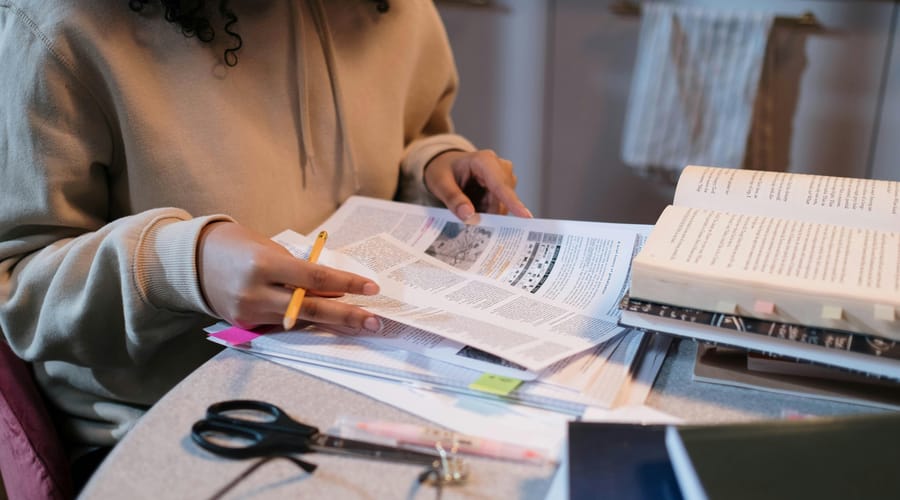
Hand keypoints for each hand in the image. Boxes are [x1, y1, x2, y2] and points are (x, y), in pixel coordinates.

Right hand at [196, 222, 380, 330]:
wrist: (196, 260)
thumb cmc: (241, 246)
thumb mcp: (273, 250)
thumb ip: (300, 272)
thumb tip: (335, 291)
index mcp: (264, 265)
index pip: (314, 279)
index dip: (345, 285)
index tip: (370, 288)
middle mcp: (255, 292)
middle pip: (311, 309)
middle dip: (347, 316)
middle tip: (374, 321)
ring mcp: (248, 312)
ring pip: (299, 322)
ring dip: (332, 323)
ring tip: (359, 324)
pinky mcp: (244, 325)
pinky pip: (282, 326)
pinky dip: (304, 323)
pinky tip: (326, 324)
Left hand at [423, 150, 532, 221]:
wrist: (445, 165)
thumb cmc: (442, 169)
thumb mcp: (440, 183)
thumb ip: (453, 199)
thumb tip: (469, 216)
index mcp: (484, 160)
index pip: (500, 185)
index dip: (513, 202)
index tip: (526, 217)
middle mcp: (500, 167)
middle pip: (501, 200)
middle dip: (486, 213)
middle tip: (467, 222)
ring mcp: (505, 178)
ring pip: (501, 206)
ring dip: (484, 213)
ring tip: (466, 208)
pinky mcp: (504, 188)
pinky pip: (499, 207)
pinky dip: (486, 211)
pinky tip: (474, 207)